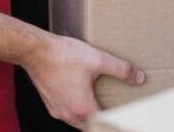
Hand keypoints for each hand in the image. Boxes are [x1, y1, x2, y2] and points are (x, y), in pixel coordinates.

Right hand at [23, 33, 144, 128]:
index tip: (123, 119)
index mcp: (83, 108)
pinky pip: (66, 113)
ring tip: (99, 106)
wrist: (34, 50)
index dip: (116, 123)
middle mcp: (69, 114)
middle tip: (113, 115)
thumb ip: (121, 69)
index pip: (105, 124)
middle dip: (102, 122)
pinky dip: (76, 110)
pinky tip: (80, 96)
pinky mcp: (49, 102)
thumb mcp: (97, 60)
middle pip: (90, 127)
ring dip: (88, 117)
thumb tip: (139, 77)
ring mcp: (57, 109)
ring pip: (77, 122)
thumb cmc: (63, 55)